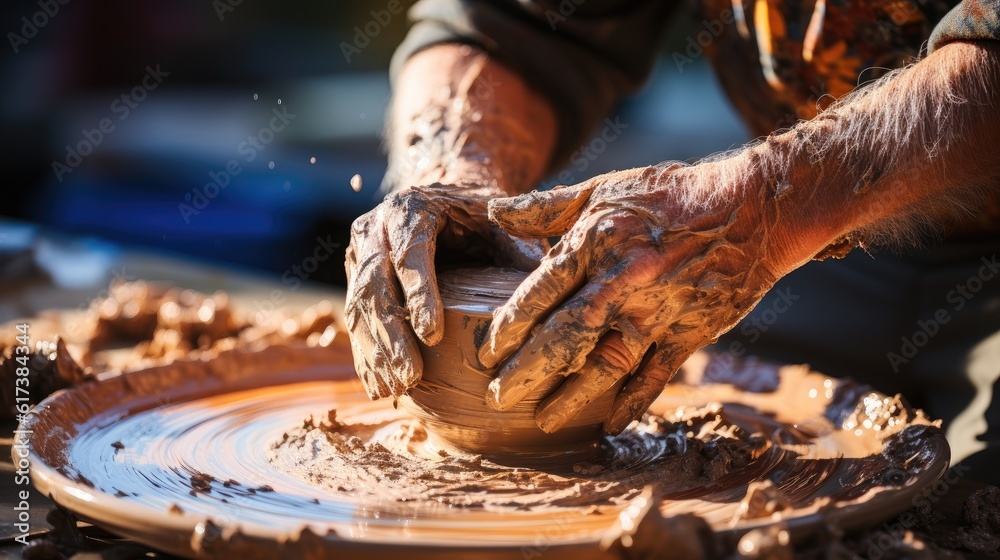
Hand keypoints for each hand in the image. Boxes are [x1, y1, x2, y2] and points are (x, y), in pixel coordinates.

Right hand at [345, 182, 547, 398]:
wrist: (444, 198)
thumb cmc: (480, 215)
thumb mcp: (504, 223)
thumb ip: (522, 249)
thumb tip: (550, 293)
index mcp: (410, 208)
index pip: (409, 252)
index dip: (419, 294)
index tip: (432, 335)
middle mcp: (374, 228)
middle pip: (374, 284)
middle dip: (392, 335)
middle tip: (411, 377)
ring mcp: (359, 254)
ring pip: (358, 306)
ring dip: (376, 352)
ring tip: (397, 390)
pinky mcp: (355, 279)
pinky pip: (354, 321)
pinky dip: (367, 356)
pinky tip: (380, 388)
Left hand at [478, 161, 787, 433]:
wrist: (754, 209)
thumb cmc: (671, 194)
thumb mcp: (604, 188)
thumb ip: (546, 207)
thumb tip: (494, 212)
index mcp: (596, 242)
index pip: (540, 292)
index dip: (509, 325)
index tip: (485, 352)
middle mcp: (623, 282)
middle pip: (566, 337)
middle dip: (528, 371)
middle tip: (497, 397)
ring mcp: (658, 311)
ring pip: (606, 365)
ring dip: (571, 398)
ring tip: (542, 421)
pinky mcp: (689, 332)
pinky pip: (655, 375)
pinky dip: (632, 402)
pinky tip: (609, 424)